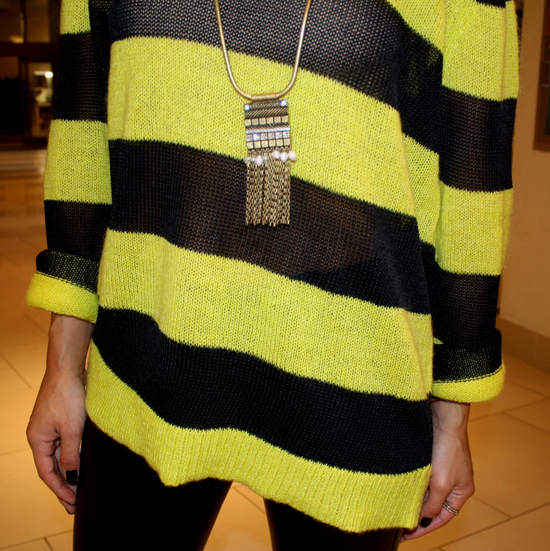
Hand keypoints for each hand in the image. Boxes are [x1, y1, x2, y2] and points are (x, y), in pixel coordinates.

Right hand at [26, 314, 92, 513]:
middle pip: (52, 466)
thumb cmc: (67, 395)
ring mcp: (50, 427)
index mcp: (37, 439)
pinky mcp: (61, 419)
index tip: (72, 504)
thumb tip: (72, 478)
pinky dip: (73, 455)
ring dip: (69, 471)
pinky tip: (83, 462)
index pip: (47, 473)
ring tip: (80, 488)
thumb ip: (72, 455)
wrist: (68, 368)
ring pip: (59, 455)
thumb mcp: (72, 429)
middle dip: (64, 485)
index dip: (60, 489)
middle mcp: (41, 435)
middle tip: (75, 504)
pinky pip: (65, 443)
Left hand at [402, 400, 473, 540]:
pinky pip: (421, 477)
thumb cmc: (448, 448)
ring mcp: (443, 469)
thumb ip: (433, 503)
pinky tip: (399, 486)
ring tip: (396, 507)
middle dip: (418, 515)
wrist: (443, 417)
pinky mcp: (432, 457)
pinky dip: (411, 484)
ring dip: (413, 499)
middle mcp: (453, 482)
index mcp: (461, 492)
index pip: (442, 518)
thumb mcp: (441, 483)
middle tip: (399, 523)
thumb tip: (423, 519)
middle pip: (434, 506)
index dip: (425, 528)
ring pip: (426, 491)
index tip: (408, 535)